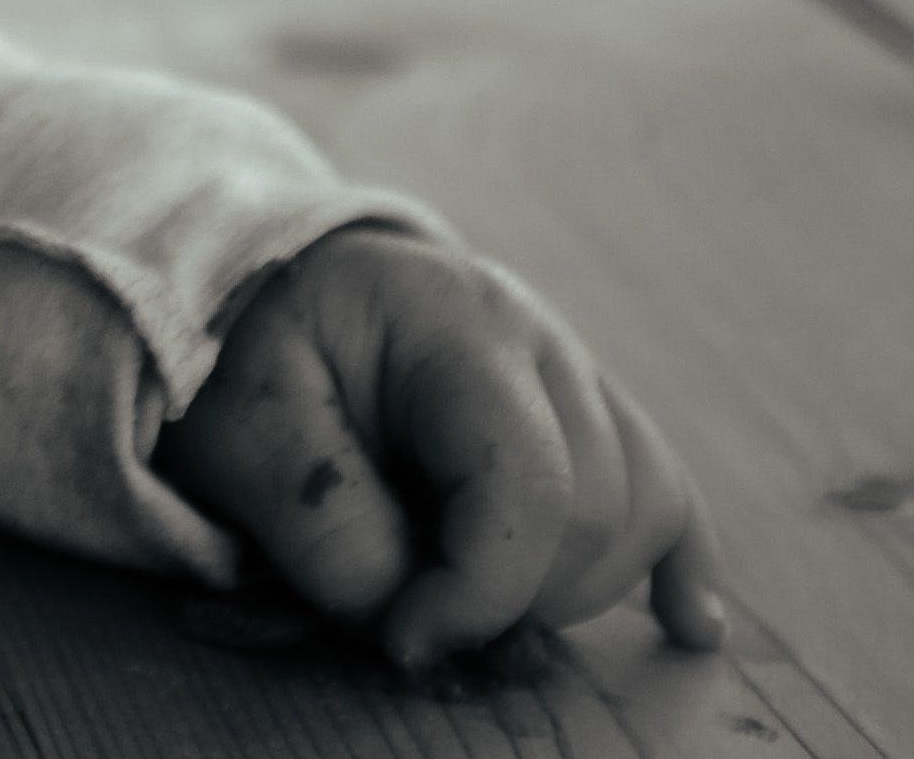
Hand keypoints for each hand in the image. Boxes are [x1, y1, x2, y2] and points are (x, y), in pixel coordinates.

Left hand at [157, 226, 725, 670]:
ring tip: (467, 592)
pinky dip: (677, 561)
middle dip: (510, 592)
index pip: (526, 483)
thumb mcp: (238, 431)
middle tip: (410, 610)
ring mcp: (571, 365)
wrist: (243, 287)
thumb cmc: (236, 357)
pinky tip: (690, 629)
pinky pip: (668, 488)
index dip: (478, 591)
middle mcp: (532, 331)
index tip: (399, 638)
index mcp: (445, 317)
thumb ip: (325, 528)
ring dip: (565, 586)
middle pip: (594, 508)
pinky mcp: (585, 408)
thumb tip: (415, 621)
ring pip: (641, 508)